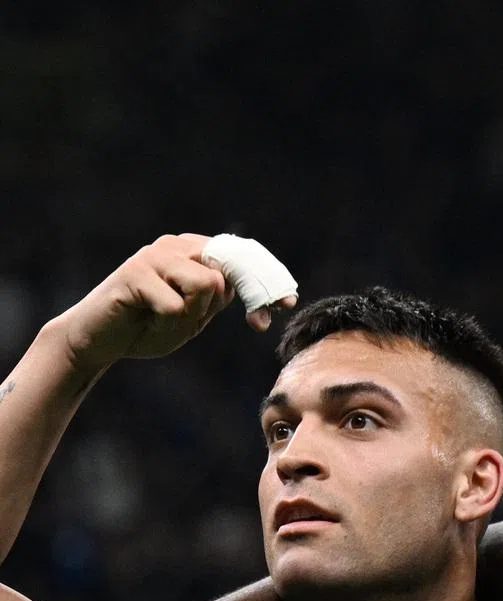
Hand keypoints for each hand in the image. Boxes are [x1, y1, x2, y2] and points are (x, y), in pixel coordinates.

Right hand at [55, 233, 292, 374]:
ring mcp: (154, 256)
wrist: (100, 340)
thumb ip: (220, 300)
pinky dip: (170, 325)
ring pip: (207, 284)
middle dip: (249, 296)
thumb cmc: (149, 326)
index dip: (267, 280)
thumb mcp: (195, 315)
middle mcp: (175, 246)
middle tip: (258, 323)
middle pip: (231, 265)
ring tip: (171, 323)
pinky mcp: (134, 274)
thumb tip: (257, 294)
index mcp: (192, 252)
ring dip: (196, 316)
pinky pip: (176, 305)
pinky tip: (149, 323)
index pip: (240, 256)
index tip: (289, 304)